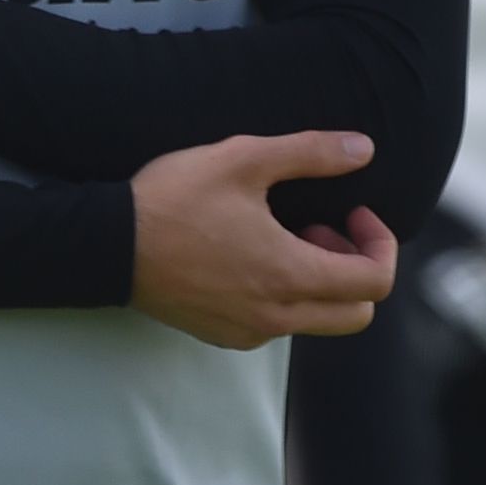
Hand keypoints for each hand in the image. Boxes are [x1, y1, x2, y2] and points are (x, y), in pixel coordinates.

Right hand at [128, 131, 397, 349]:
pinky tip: (249, 257)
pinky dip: (284, 295)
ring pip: (317, 320)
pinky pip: (277, 325)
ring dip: (319, 281)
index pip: (375, 282)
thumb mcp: (244, 159)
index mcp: (291, 275)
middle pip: (357, 313)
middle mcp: (277, 316)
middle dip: (354, 268)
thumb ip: (311, 152)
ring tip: (282, 235)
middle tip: (322, 227)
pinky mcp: (223, 335)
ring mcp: (249, 332)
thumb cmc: (174, 200)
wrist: (106, 245)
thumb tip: (364, 149)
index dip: (379, 242)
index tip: (352, 210)